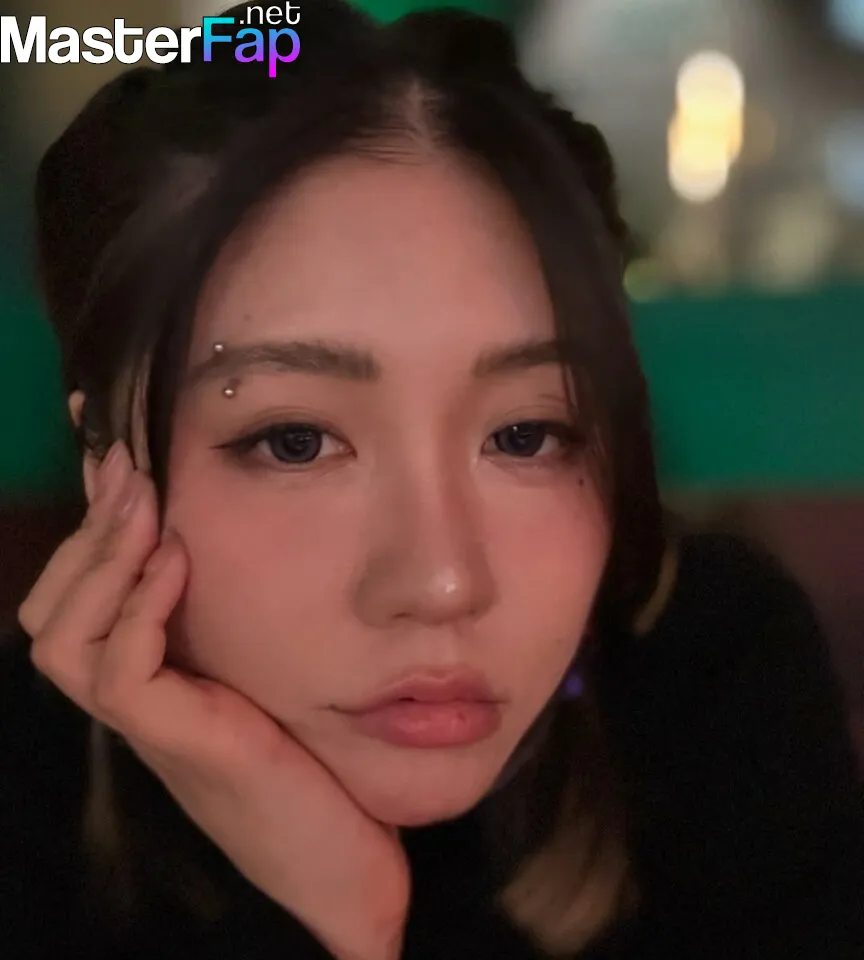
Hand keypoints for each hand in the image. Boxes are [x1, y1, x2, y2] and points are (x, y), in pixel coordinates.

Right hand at [18, 442, 408, 959]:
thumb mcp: (265, 667)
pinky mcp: (177, 743)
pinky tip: (175, 561)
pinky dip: (138, 611)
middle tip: (126, 463)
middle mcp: (131, 698)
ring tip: (142, 502)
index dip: (86, 520)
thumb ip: (243, 615)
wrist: (338, 855)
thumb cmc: (308, 758)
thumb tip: (240, 538)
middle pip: (50, 608)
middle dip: (87, 529)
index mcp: (146, 675)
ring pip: (62, 636)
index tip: (110, 444)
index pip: (78, 592)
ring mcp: (148, 725)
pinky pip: (121, 672)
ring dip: (101, 560)